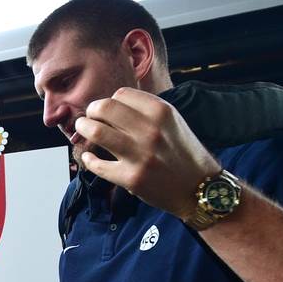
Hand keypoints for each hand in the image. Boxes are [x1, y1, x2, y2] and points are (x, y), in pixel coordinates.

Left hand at [75, 87, 220, 218]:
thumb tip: (110, 104)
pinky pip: (98, 165)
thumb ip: (145, 110)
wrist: (199, 187)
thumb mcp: (172, 121)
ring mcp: (140, 155)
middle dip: (91, 111)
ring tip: (82, 131)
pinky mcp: (131, 178)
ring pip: (97, 132)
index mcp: (161, 111)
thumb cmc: (182, 152)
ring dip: (83, 130)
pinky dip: (89, 160)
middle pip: (104, 108)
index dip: (109, 101)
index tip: (105, 110)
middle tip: (88, 118)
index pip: (121, 94)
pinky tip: (89, 158)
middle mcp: (151, 130)